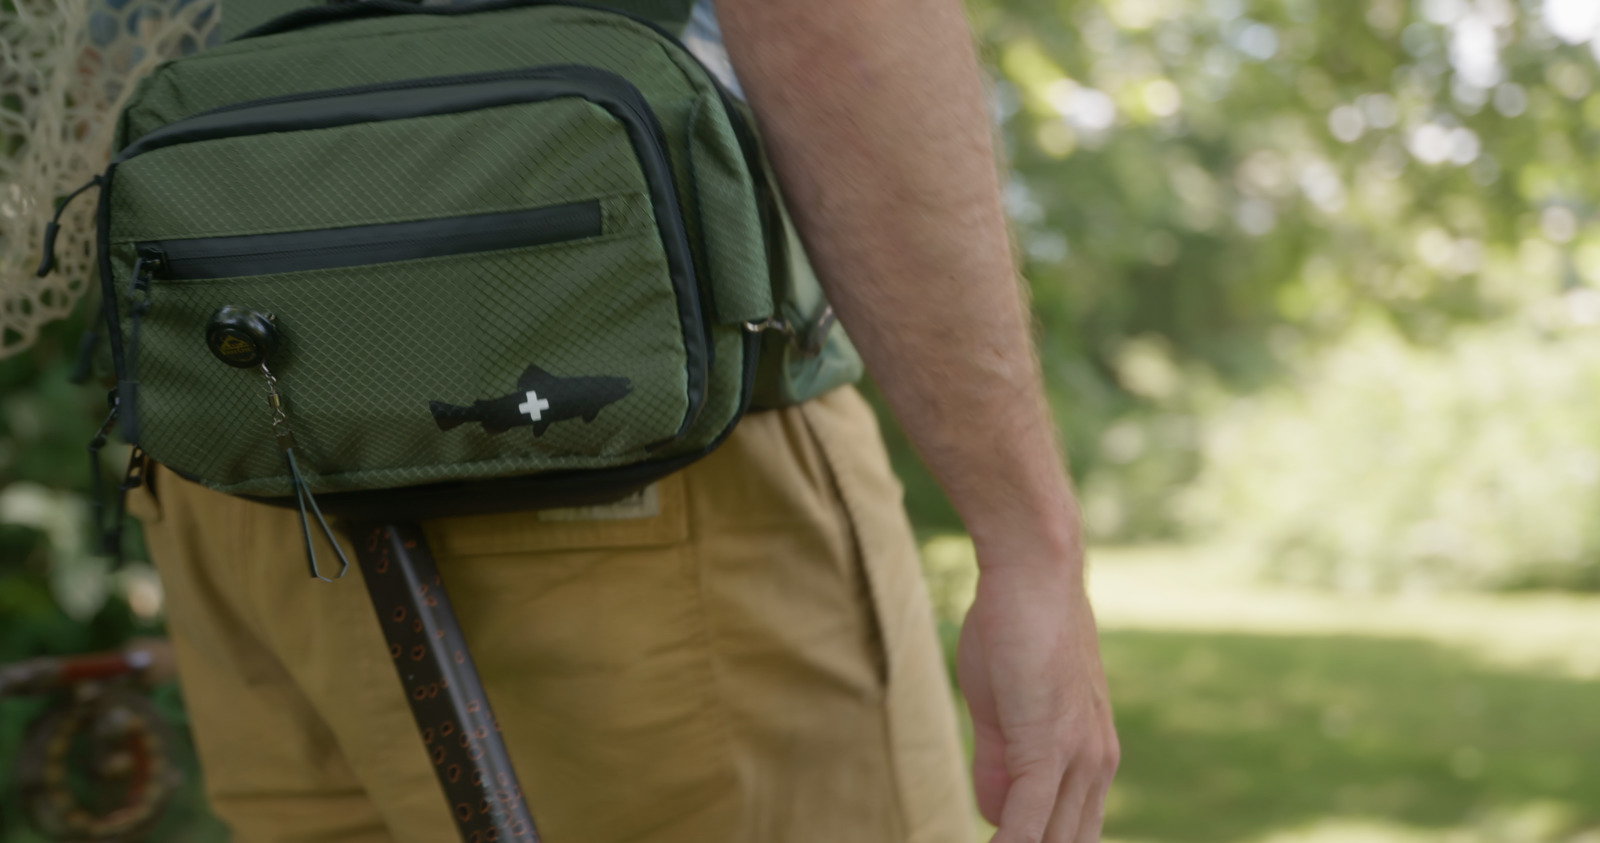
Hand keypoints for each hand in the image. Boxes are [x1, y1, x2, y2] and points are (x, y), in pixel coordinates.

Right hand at [956, 541, 1118, 842]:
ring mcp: (1077, 758)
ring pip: (1051, 842)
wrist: (1034, 570)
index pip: (1072, 835)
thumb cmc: (1015, 627)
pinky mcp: (1048, 746)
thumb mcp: (1003, 707)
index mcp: (1092, 758)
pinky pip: (1026, 822)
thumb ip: (1000, 763)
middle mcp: (1096, 766)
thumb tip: (997, 815)